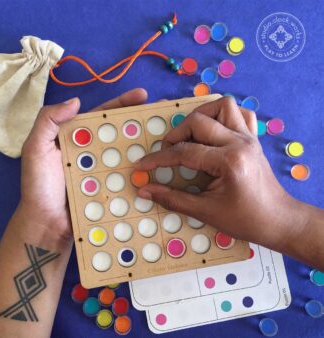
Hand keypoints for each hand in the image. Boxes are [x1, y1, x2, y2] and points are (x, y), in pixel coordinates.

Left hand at [20, 88, 147, 240]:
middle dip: (140, 118)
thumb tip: (76, 101)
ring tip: (166, 134)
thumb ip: (48, 122)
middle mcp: (93, 150)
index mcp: (76, 137)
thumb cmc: (39, 186)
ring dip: (146, 142)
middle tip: (162, 111)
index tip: (143, 95)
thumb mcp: (35, 149)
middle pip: (119, 130)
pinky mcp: (111, 186)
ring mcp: (104, 168)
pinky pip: (129, 173)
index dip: (121, 103)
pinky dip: (143, 167)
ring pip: (127, 151)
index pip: (101, 115)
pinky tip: (158, 162)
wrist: (47, 224)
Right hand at [135, 97, 306, 249]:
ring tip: (189, 134)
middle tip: (167, 151)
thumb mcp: (206, 212)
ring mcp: (249, 137)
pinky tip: (214, 129)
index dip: (158, 159)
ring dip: (200, 115)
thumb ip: (173, 199)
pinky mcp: (253, 138)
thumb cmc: (245, 219)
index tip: (142, 165)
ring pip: (222, 106)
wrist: (278, 220)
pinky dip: (224, 114)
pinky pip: (241, 113)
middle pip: (199, 121)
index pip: (184, 152)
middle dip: (176, 134)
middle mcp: (239, 141)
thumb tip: (145, 190)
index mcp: (228, 161)